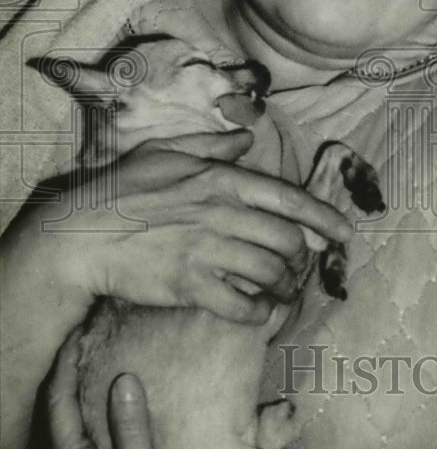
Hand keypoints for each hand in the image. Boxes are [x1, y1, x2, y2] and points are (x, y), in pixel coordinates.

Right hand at [13, 129, 354, 324]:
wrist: (78, 235)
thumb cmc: (121, 190)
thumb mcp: (167, 152)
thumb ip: (212, 144)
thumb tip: (246, 136)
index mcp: (220, 180)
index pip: (289, 199)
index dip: (325, 218)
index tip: (346, 234)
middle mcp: (221, 213)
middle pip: (287, 241)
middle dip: (301, 258)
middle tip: (296, 267)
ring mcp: (206, 251)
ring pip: (271, 273)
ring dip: (284, 287)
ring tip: (281, 292)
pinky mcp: (189, 286)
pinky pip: (242, 306)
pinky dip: (259, 313)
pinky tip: (259, 312)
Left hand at [46, 327, 194, 448]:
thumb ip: (131, 428)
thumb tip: (124, 378)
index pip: (58, 401)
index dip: (67, 364)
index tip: (80, 333)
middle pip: (51, 409)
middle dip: (64, 372)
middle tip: (83, 340)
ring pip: (58, 423)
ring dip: (69, 391)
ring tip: (88, 363)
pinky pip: (70, 437)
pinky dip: (77, 411)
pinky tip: (95, 406)